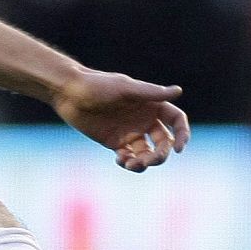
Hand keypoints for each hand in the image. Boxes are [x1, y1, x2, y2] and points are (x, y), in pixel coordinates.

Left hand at [51, 70, 190, 171]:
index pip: (175, 121)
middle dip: (160, 155)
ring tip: (131, 164)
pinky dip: (129, 163)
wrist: (68, 93)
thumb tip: (178, 91)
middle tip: (148, 160)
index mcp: (150, 104)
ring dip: (145, 163)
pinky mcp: (115, 143)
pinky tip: (120, 160)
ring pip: (147, 154)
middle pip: (164, 142)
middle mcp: (144, 120)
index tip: (178, 149)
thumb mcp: (124, 89)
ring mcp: (130, 133)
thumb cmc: (97, 86)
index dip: (183, 134)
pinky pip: (129, 158)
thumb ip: (150, 93)